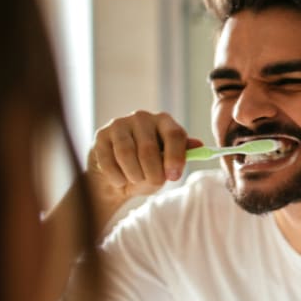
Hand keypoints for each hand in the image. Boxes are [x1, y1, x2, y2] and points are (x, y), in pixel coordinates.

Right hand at [86, 110, 201, 209]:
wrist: (118, 178)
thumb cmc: (149, 169)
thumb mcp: (169, 164)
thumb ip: (182, 156)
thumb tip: (199, 145)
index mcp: (165, 121)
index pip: (174, 134)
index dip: (175, 157)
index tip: (173, 177)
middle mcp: (142, 117)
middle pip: (149, 148)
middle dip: (152, 173)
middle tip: (154, 183)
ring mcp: (119, 124)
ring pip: (127, 154)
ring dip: (134, 175)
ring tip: (136, 180)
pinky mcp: (101, 135)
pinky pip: (108, 160)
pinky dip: (117, 177)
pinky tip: (120, 180)